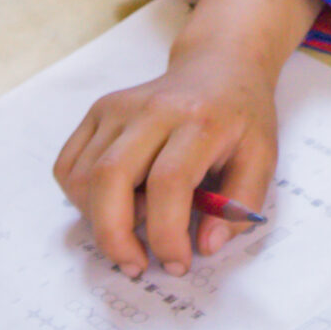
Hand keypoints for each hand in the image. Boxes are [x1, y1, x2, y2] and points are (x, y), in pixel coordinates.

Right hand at [54, 0, 323, 276]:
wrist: (219, 65)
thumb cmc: (241, 116)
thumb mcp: (263, 158)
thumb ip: (239, 206)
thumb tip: (205, 245)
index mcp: (200, 121)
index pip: (169, 181)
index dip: (166, 233)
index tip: (177, 263)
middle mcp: (153, 110)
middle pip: (110, 177)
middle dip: (114, 236)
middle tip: (136, 264)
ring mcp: (118, 107)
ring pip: (82, 176)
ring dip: (99, 219)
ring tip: (133, 226)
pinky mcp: (98, 111)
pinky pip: (67, 166)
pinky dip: (81, 198)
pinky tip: (113, 202)